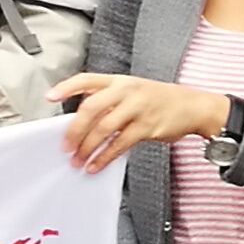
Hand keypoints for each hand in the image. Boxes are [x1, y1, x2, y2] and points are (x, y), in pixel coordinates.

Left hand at [53, 72, 230, 172]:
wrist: (193, 106)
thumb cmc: (160, 100)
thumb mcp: (134, 90)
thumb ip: (110, 101)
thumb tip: (83, 122)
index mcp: (120, 81)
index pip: (87, 79)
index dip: (67, 87)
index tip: (50, 97)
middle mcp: (127, 91)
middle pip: (91, 108)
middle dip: (75, 130)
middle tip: (65, 146)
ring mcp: (137, 108)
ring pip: (103, 128)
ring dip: (87, 147)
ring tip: (78, 160)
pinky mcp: (146, 127)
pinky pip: (119, 144)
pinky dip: (105, 157)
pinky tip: (96, 164)